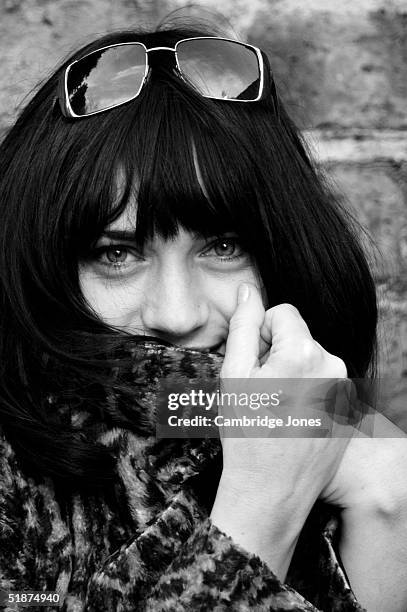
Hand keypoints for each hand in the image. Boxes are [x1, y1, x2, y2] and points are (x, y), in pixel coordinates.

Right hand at [219, 282, 348, 491]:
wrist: (271, 491)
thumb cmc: (247, 433)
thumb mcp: (234, 374)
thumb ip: (243, 325)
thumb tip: (248, 291)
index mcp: (303, 352)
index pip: (282, 313)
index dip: (260, 333)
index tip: (251, 363)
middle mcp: (333, 365)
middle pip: (297, 337)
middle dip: (276, 354)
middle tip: (259, 391)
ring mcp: (344, 389)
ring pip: (309, 360)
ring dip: (290, 373)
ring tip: (274, 407)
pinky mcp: (348, 408)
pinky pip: (322, 382)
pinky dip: (306, 391)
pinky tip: (291, 419)